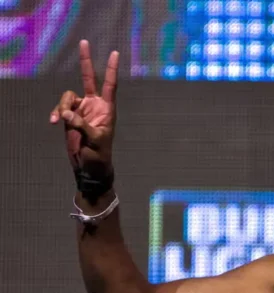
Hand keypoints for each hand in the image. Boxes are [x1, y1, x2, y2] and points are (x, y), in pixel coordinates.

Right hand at [50, 40, 118, 178]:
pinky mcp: (69, 116)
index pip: (110, 84)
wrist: (89, 166)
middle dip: (86, 61)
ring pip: (67, 96)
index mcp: (107, 109)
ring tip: (61, 121)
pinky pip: (60, 108)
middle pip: (89, 78)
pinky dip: (57, 113)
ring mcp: (81, 109)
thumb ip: (81, 125)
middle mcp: (94, 105)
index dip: (112, 69)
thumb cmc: (99, 154)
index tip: (115, 53)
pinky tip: (55, 122)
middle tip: (85, 42)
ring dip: (62, 106)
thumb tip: (67, 113)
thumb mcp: (95, 140)